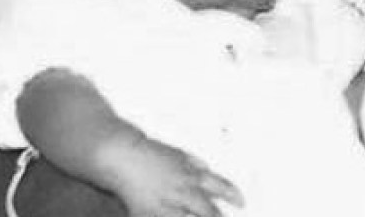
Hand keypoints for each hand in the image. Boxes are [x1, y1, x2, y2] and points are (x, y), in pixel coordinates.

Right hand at [98, 128, 242, 216]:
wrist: (122, 157)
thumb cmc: (150, 154)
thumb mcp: (178, 154)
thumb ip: (195, 164)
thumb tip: (208, 170)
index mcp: (191, 174)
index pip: (220, 186)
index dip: (233, 195)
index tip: (242, 202)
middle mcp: (181, 190)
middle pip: (208, 210)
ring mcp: (165, 204)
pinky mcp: (149, 214)